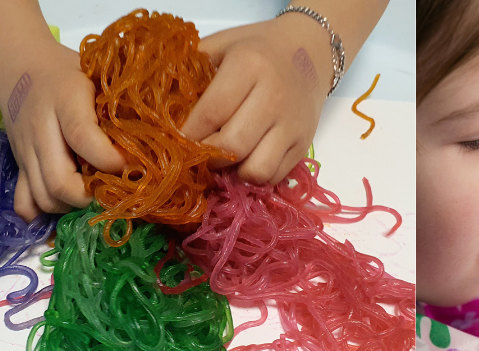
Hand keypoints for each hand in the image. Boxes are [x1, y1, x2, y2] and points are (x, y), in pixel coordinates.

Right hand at [0, 39, 125, 220]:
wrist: (21, 66)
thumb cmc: (74, 77)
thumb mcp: (100, 82)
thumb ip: (122, 114)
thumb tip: (155, 154)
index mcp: (65, 99)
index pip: (83, 138)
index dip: (110, 162)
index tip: (131, 168)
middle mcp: (40, 127)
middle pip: (60, 182)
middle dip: (90, 198)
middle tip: (109, 192)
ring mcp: (25, 149)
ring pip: (44, 197)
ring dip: (72, 208)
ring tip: (91, 196)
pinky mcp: (17, 165)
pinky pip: (23, 202)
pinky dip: (43, 213)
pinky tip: (64, 206)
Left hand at [182, 16, 327, 184]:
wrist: (310, 53)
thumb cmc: (258, 50)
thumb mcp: (223, 46)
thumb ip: (195, 72)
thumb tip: (168, 110)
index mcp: (249, 65)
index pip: (211, 113)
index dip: (190, 135)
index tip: (179, 143)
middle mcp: (274, 97)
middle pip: (233, 146)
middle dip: (210, 158)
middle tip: (201, 155)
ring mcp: (292, 124)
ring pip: (257, 170)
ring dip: (235, 173)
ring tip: (227, 162)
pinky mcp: (304, 144)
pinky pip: (274, 176)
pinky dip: (256, 176)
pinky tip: (247, 161)